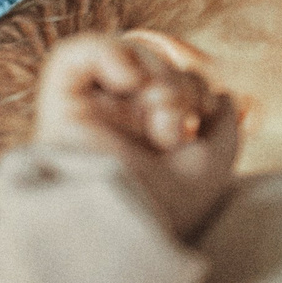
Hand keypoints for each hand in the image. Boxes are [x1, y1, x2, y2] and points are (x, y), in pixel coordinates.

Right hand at [32, 32, 239, 240]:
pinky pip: (71, 56)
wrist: (126, 231)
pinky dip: (105, 51)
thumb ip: (223, 129)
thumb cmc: (169, 209)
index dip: (197, 87)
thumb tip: (223, 97)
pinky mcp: (58, 110)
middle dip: (178, 85)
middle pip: (152, 69)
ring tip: (162, 108)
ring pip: (121, 58)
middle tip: (175, 128)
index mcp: (148, 141)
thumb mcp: (214, 166)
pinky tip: (129, 78)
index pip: (174, 86)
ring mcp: (87, 117)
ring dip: (154, 71)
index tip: (204, 113)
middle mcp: (115, 127)